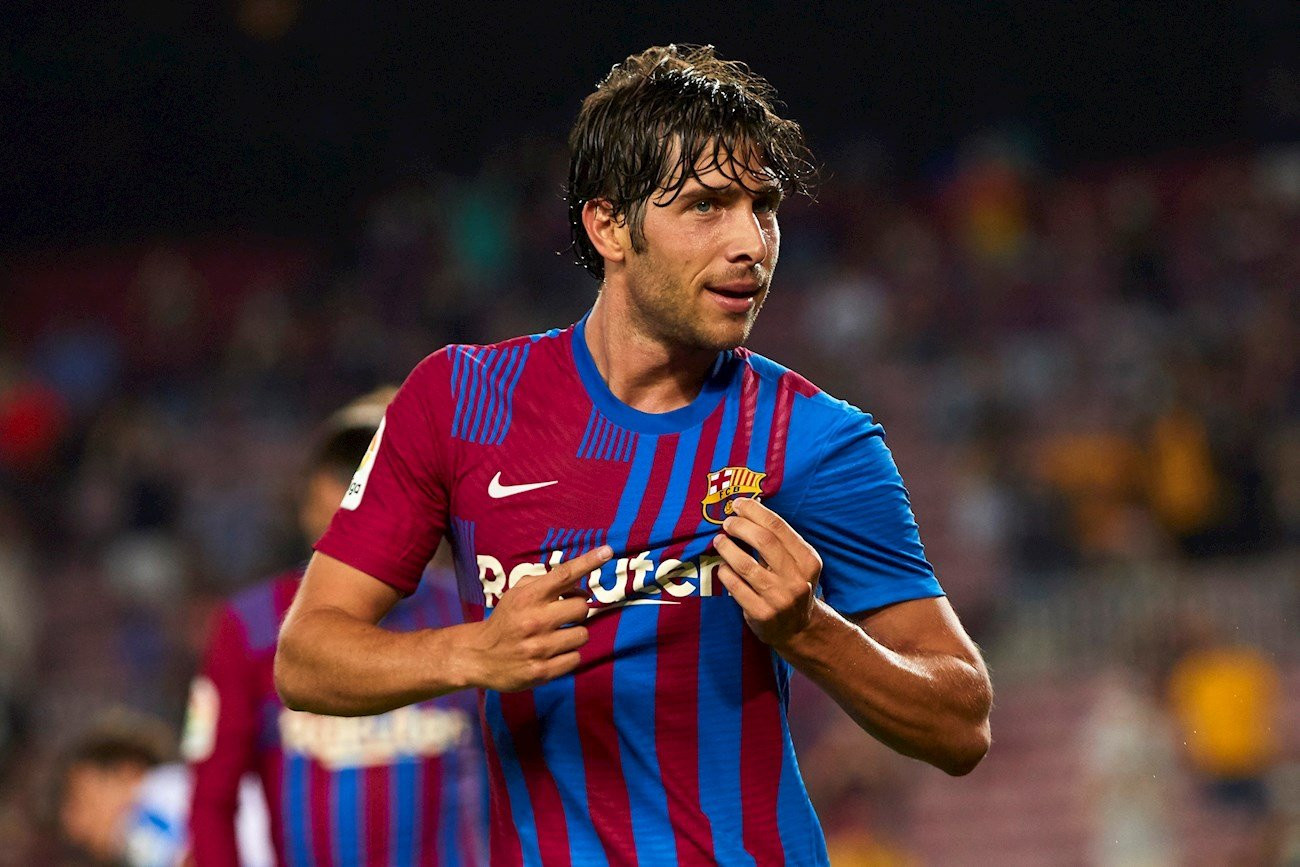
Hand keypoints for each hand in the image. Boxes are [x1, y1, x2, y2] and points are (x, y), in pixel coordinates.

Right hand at [465, 545, 611, 691]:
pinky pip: (575, 658)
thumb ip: (545, 583)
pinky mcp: (542, 671)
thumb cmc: (506, 620)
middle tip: (562, 615)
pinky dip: (568, 655)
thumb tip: (579, 583)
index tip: (607, 551)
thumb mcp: (516, 594)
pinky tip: (553, 653)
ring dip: (574, 635)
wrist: (478, 656)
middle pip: (581, 608)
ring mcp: (539, 648)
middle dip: (576, 610)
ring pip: (582, 635)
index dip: (588, 562)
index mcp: (528, 597)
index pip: (564, 575)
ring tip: (556, 636)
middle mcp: (534, 621)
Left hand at [713, 497, 822, 648]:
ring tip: (719, 541)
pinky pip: (736, 586)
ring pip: (745, 564)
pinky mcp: (762, 614)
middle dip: (740, 526)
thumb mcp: (797, 563)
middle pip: (763, 541)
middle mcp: (797, 579)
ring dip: (727, 548)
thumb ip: (779, 540)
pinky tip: (722, 567)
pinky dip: (725, 572)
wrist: (798, 629)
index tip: (738, 504)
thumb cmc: (791, 586)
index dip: (755, 512)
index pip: (778, 527)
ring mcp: (779, 598)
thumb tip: (749, 508)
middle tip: (727, 522)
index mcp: (808, 561)